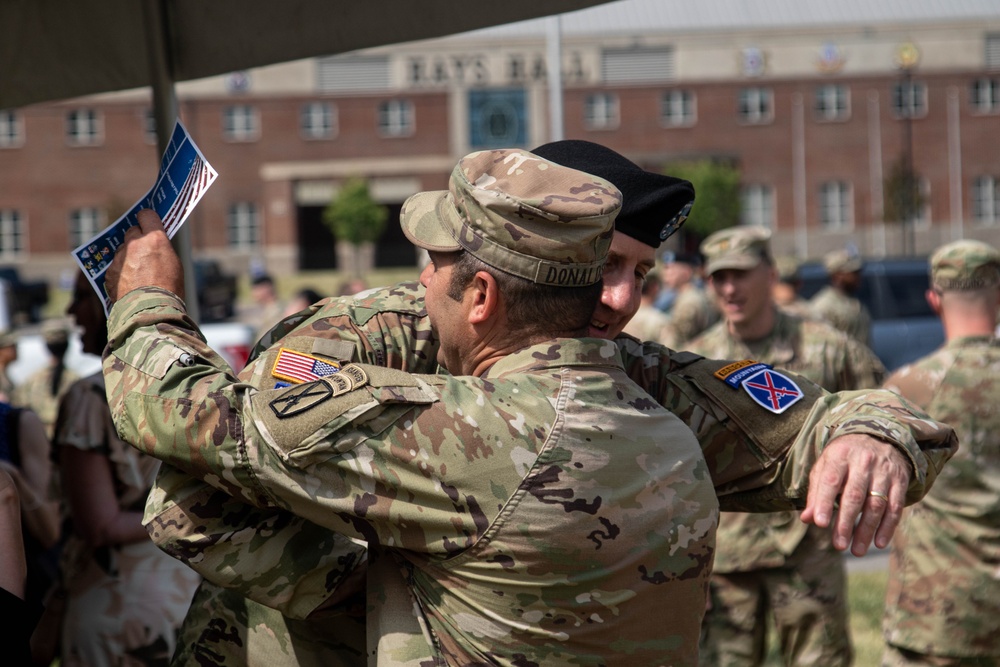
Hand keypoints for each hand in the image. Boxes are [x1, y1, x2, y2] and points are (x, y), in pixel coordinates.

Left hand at [105, 209, 183, 302]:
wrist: (151, 311)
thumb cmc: (170, 288)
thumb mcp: (174, 263)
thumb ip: (161, 248)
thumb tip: (154, 245)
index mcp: (154, 238)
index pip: (146, 215)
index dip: (148, 219)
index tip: (149, 223)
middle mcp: (134, 244)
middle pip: (132, 231)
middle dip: (137, 238)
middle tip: (145, 251)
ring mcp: (119, 258)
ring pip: (122, 250)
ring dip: (128, 257)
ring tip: (139, 274)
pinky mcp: (110, 272)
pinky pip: (115, 267)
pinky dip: (121, 273)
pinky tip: (130, 284)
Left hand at [799, 433, 909, 556]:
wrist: (878, 436)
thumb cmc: (844, 458)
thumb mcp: (825, 467)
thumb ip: (816, 492)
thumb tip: (807, 519)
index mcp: (839, 455)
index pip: (831, 481)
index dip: (825, 503)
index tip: (820, 524)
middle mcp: (863, 462)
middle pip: (855, 496)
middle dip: (846, 523)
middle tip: (839, 546)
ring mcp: (884, 471)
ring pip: (876, 504)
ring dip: (867, 530)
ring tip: (857, 550)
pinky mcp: (900, 481)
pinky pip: (895, 506)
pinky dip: (888, 527)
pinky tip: (879, 543)